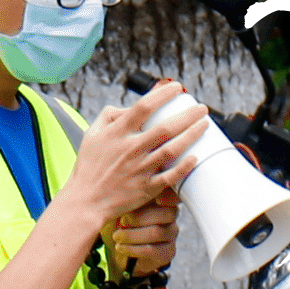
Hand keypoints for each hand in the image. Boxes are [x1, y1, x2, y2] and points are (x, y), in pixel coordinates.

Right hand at [68, 81, 205, 229]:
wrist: (86, 201)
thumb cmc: (89, 167)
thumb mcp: (91, 134)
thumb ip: (109, 115)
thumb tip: (129, 106)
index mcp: (117, 133)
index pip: (144, 107)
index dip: (163, 94)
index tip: (177, 87)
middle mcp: (130, 149)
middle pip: (165, 127)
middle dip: (187, 115)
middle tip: (202, 108)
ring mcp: (140, 170)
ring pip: (171, 150)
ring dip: (191, 136)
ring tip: (204, 125)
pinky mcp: (146, 189)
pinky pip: (169, 177)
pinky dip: (183, 167)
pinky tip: (196, 158)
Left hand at [106, 188, 178, 279]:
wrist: (124, 250)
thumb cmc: (123, 222)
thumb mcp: (123, 207)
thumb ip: (128, 199)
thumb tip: (125, 191)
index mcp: (162, 198)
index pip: (169, 194)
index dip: (166, 196)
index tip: (156, 199)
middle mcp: (171, 215)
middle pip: (164, 214)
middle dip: (139, 218)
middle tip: (122, 221)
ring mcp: (171, 234)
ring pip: (156, 232)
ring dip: (132, 235)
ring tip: (117, 236)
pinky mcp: (168, 252)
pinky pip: (152, 250)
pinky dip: (133, 249)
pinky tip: (121, 247)